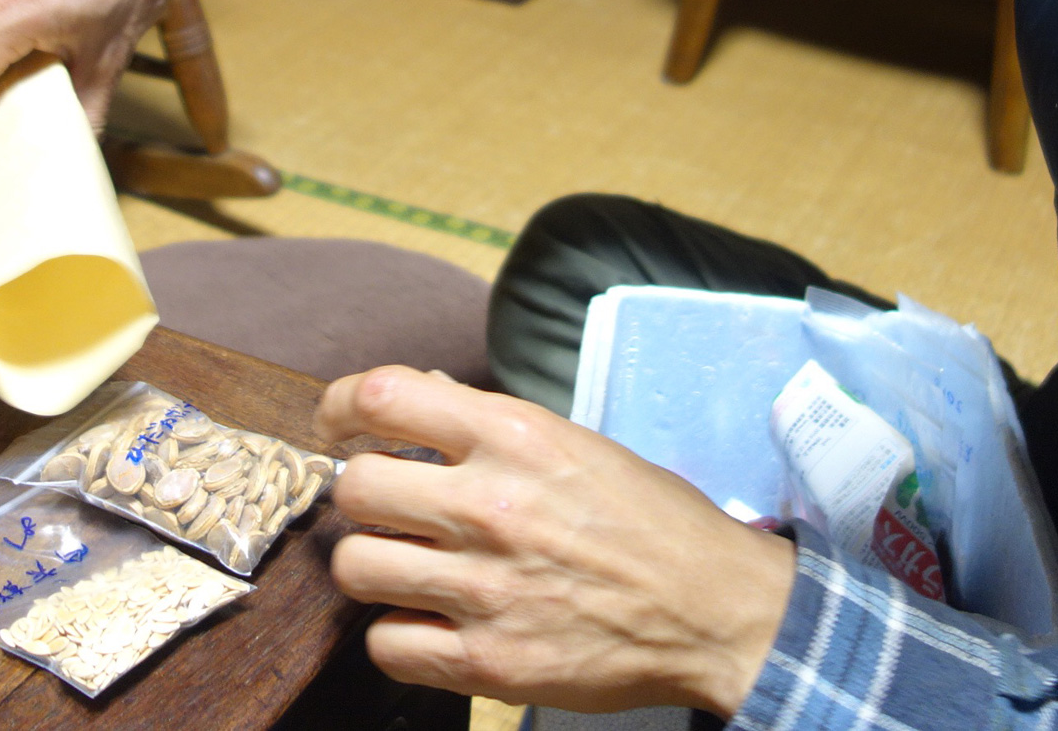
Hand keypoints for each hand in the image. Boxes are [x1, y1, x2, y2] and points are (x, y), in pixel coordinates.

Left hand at [315, 367, 794, 716]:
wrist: (718, 610)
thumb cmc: (652, 522)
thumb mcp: (576, 445)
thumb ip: (490, 425)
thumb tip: (418, 397)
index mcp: (515, 438)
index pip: (382, 396)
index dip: (340, 408)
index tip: (339, 425)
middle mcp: (491, 506)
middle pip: (354, 488)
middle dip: (359, 496)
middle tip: (383, 509)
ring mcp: (485, 589)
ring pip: (355, 568)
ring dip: (372, 566)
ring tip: (405, 567)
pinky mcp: (488, 662)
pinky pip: (387, 645)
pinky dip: (399, 635)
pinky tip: (428, 621)